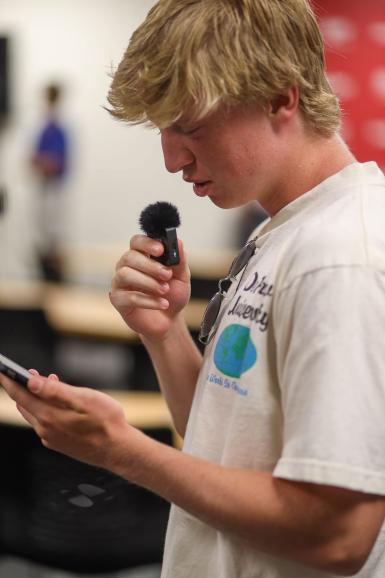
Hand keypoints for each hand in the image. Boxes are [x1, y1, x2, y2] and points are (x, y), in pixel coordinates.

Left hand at [0, 371, 142, 472]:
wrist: (118, 449)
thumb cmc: (105, 420)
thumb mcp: (82, 398)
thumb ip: (55, 390)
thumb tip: (31, 381)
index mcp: (48, 416)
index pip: (20, 395)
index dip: (9, 380)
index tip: (1, 369)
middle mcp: (44, 429)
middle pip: (25, 404)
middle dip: (24, 387)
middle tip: (29, 371)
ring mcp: (50, 438)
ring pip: (34, 414)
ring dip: (37, 397)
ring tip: (50, 381)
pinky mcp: (58, 443)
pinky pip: (44, 423)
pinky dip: (45, 409)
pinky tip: (59, 404)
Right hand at [110, 235, 190, 339]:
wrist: (169, 321)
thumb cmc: (173, 295)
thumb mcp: (181, 277)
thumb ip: (179, 261)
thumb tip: (179, 242)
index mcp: (141, 256)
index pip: (136, 241)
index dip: (146, 243)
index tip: (160, 250)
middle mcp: (127, 267)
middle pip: (129, 257)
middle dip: (150, 265)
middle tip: (167, 275)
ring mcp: (120, 283)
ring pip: (125, 274)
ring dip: (148, 282)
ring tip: (164, 290)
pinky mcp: (118, 300)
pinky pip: (128, 297)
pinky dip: (148, 300)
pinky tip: (162, 303)